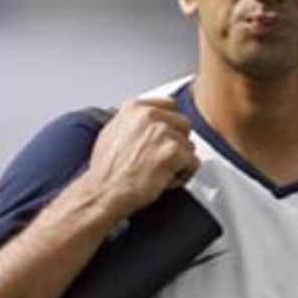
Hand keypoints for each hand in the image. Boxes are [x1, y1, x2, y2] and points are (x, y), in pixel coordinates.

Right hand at [85, 97, 198, 217]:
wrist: (104, 192)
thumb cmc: (106, 171)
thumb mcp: (112, 134)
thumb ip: (133, 124)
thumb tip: (145, 125)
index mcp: (135, 108)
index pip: (170, 105)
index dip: (171, 126)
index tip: (166, 139)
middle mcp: (149, 115)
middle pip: (184, 124)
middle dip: (178, 143)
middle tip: (163, 160)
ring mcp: (162, 132)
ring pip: (189, 146)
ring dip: (179, 162)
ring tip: (159, 173)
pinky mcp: (173, 151)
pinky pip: (193, 163)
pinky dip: (184, 175)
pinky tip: (165, 181)